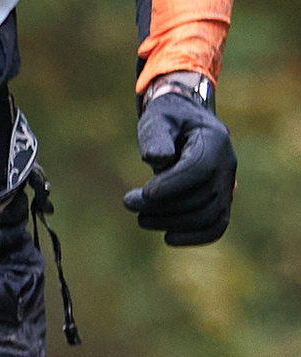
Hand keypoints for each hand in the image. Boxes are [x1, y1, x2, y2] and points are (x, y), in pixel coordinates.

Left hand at [125, 83, 234, 245]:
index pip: (199, 170)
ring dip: (172, 222)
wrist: (184, 124)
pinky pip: (217, 225)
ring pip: (208, 215)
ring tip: (141, 217)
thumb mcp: (157, 118)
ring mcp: (227, 184)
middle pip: (201, 197)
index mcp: (214, 140)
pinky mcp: (220, 200)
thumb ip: (155, 136)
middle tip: (129, 202)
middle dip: (162, 206)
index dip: (172, 186)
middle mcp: (227, 164)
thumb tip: (157, 159)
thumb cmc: (167, 120)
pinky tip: (168, 237)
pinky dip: (195, 237)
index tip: (144, 193)